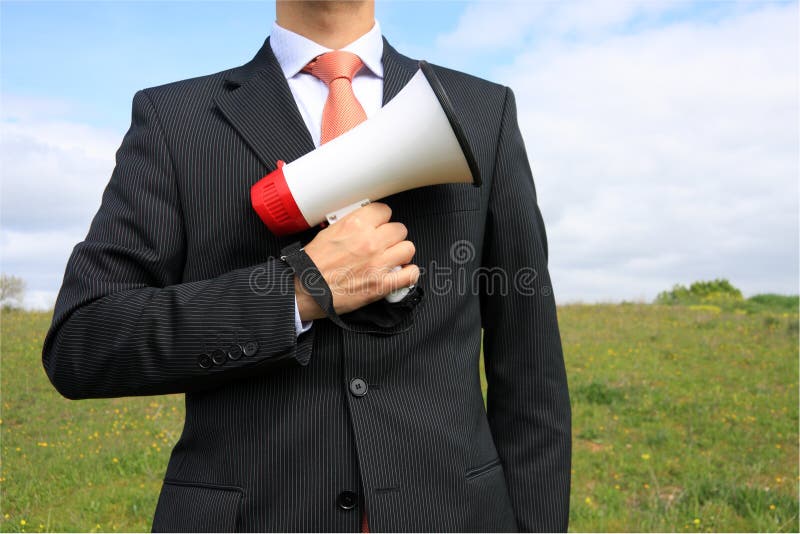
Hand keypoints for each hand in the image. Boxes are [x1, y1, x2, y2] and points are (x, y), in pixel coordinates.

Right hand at [294, 202, 418, 320]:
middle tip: (384, 245)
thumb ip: (350, 226)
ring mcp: (378, 263)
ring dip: (401, 254)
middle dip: (392, 237)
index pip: (384, 211)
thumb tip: (363, 223)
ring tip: (391, 259)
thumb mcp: (327, 234)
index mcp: (355, 225)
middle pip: (399, 229)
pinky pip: (410, 274)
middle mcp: (369, 241)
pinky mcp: (381, 284)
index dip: (382, 220)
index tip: (378, 227)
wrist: (303, 290)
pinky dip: (408, 274)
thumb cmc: (310, 266)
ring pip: (408, 248)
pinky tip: (399, 274)